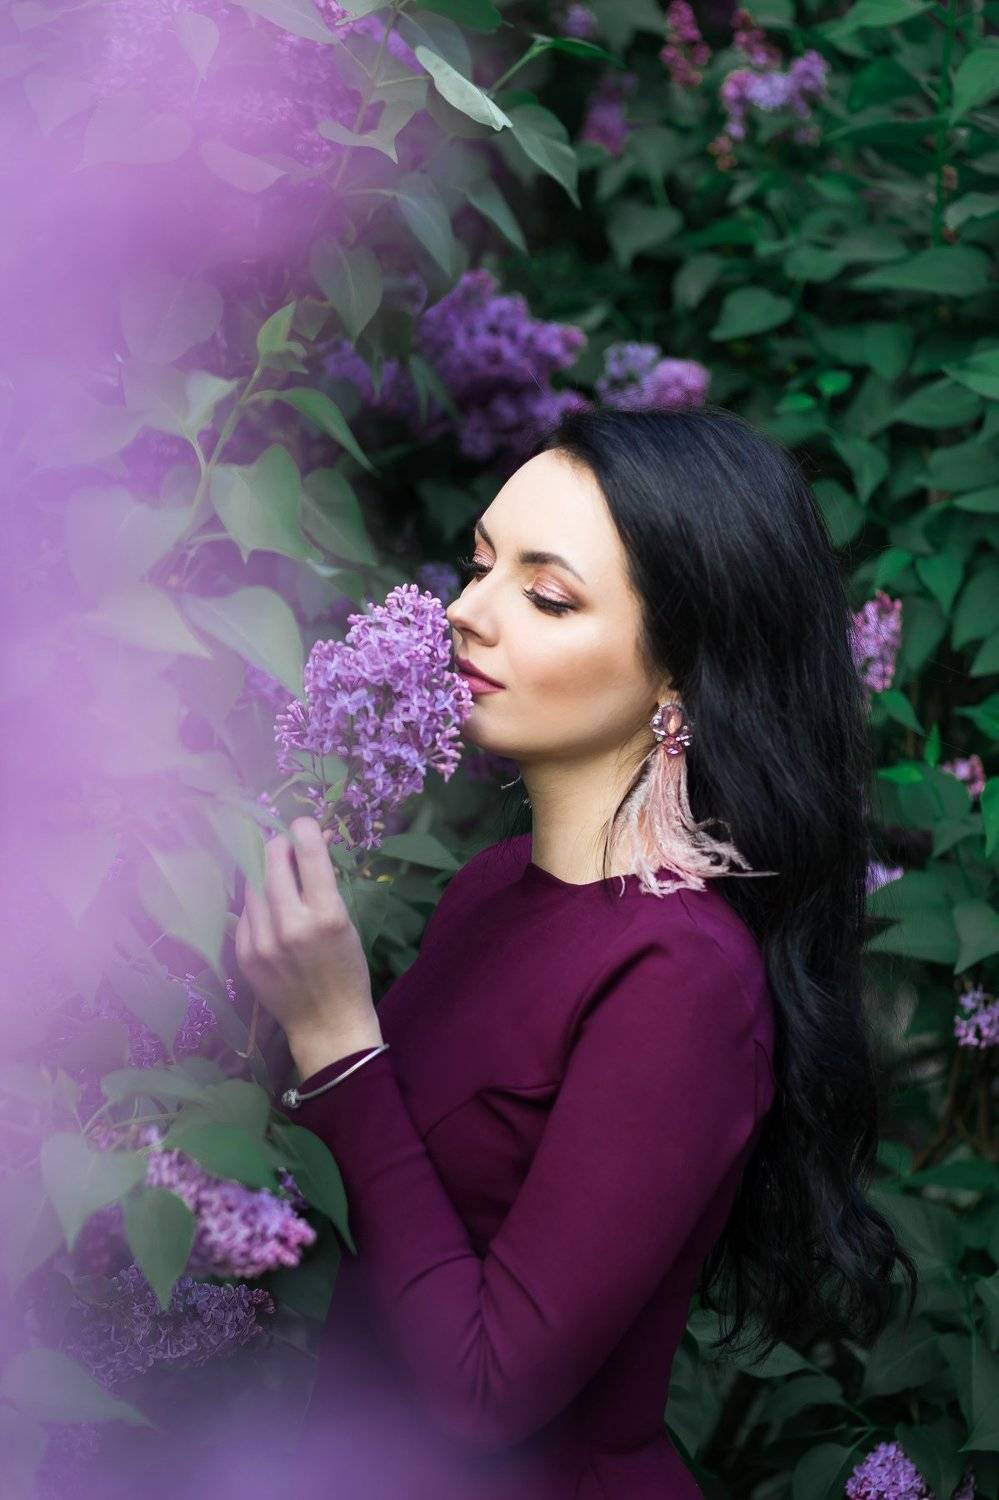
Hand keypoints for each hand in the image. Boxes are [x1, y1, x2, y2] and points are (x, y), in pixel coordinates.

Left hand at [234, 816, 383, 1075]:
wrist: (327, 1024)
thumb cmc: (347, 970)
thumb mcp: (347, 921)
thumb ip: (325, 881)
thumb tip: (311, 839)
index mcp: (326, 914)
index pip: (307, 850)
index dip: (304, 828)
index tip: (303, 825)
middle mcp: (290, 924)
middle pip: (271, 858)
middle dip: (279, 845)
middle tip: (286, 846)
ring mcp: (262, 941)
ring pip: (252, 881)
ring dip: (264, 871)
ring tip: (277, 877)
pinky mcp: (244, 954)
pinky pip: (244, 912)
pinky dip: (256, 903)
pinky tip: (269, 910)